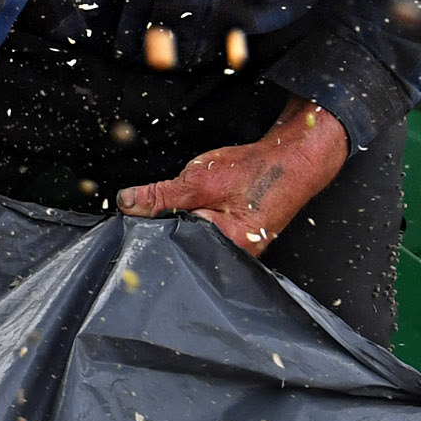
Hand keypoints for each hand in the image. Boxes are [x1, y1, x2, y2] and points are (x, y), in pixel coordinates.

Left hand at [114, 100, 349, 254]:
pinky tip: (196, 207)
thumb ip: (160, 196)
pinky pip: (202, 236)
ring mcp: (235, 252)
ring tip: (189, 203)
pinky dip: (191, 221)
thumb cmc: (257, 172)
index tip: (132, 215)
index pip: (171, 248)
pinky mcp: (235, 242)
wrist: (293, 162)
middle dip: (163, 229)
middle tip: (155, 208)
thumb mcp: (199, 180)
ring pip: (190, 241)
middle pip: (180, 249)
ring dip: (178, 223)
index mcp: (224, 249)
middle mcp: (230, 258)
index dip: (148, 231)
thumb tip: (127, 203)